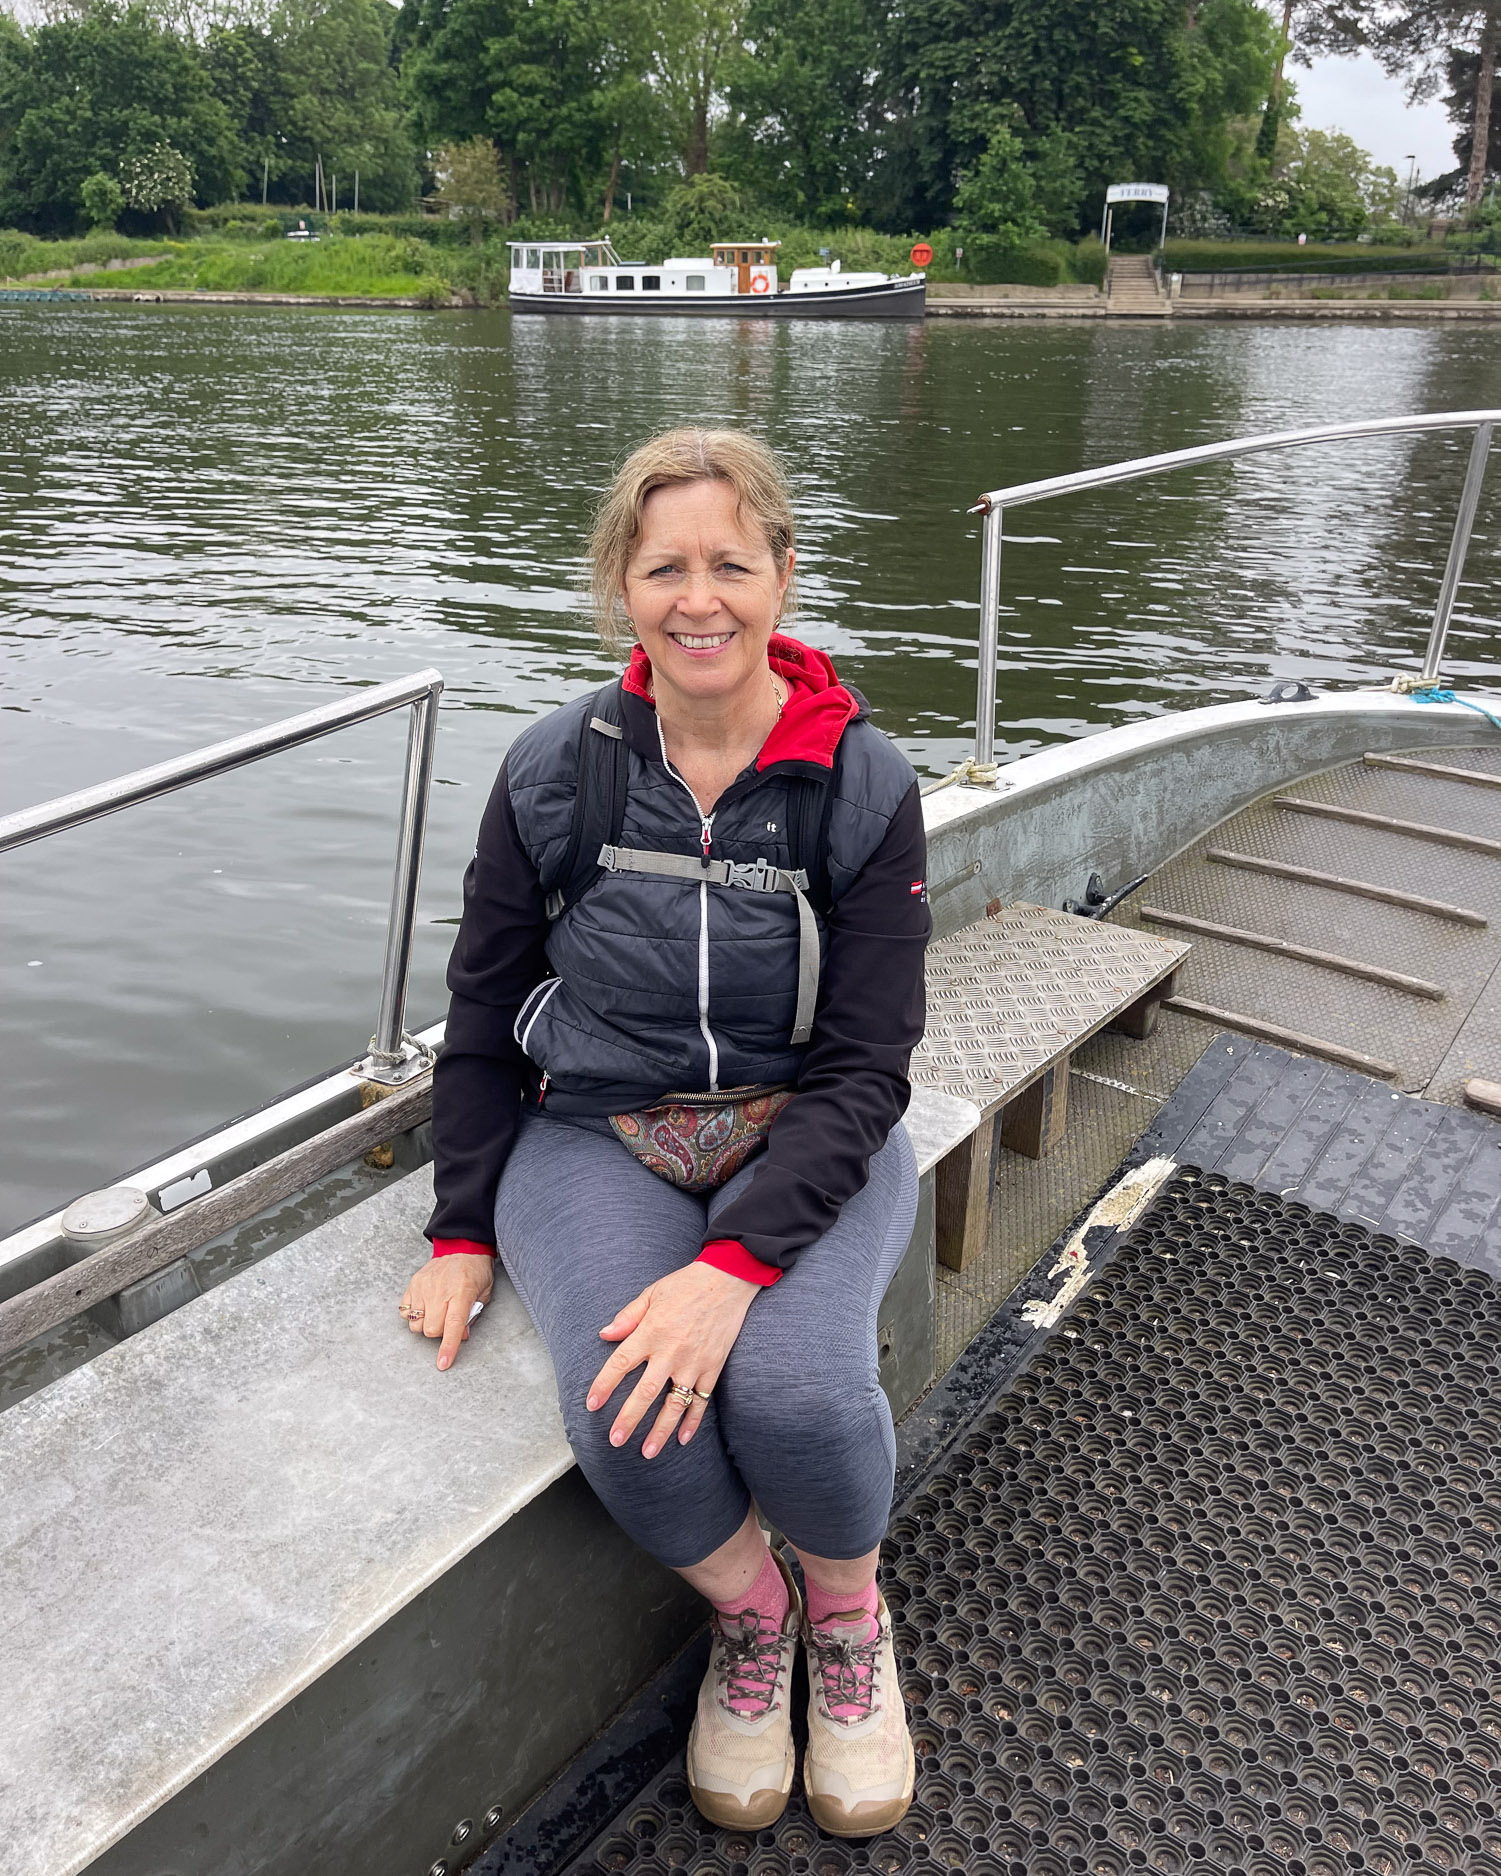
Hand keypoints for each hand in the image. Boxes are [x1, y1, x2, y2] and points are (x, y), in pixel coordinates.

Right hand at [399, 1253, 494, 1370]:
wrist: (462, 1247)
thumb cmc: (476, 1271)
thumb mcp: (484, 1294)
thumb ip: (472, 1316)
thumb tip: (461, 1336)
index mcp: (462, 1293)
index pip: (453, 1326)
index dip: (448, 1347)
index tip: (443, 1364)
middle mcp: (440, 1291)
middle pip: (430, 1330)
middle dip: (439, 1332)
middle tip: (447, 1320)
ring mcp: (424, 1287)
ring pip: (415, 1323)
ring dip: (425, 1324)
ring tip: (436, 1312)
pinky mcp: (413, 1283)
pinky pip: (405, 1311)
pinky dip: (413, 1315)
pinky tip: (425, 1306)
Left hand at [587, 1262, 758, 1458]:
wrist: (728, 1279)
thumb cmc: (686, 1284)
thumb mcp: (651, 1293)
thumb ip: (628, 1316)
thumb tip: (604, 1335)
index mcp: (651, 1331)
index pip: (620, 1363)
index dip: (604, 1385)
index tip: (592, 1404)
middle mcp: (671, 1351)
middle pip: (645, 1392)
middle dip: (628, 1419)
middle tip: (615, 1440)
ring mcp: (694, 1362)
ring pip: (674, 1404)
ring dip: (660, 1430)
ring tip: (647, 1451)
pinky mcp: (712, 1367)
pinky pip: (701, 1399)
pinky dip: (693, 1421)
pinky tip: (683, 1438)